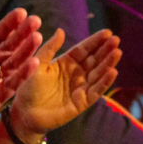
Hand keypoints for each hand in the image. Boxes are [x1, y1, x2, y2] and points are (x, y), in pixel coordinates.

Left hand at [0, 9, 41, 143]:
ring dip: (26, 51)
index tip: (21, 13)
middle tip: (36, 21)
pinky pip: (12, 85)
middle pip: (8, 48)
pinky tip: (34, 62)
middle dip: (22, 35)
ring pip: (13, 64)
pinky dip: (23, 74)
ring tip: (38, 37)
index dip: (7, 25)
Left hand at [7, 29, 121, 143]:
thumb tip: (61, 30)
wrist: (25, 113)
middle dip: (105, 50)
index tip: (108, 32)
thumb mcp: (38, 64)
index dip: (95, 41)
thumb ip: (49, 49)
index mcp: (67, 62)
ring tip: (117, 52)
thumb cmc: (29, 88)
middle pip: (94, 59)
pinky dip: (105, 82)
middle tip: (116, 40)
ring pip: (98, 73)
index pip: (84, 49)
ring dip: (108, 63)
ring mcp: (81, 87)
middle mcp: (77, 73)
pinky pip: (96, 90)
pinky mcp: (83, 102)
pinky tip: (112, 71)